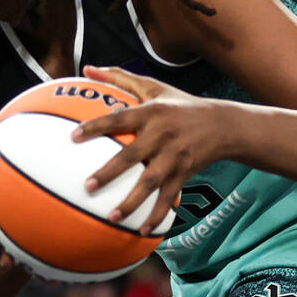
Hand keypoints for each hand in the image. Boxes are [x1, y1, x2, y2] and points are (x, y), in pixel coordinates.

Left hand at [71, 65, 224, 235]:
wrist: (222, 125)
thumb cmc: (179, 105)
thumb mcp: (153, 87)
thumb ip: (119, 78)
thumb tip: (88, 67)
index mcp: (151, 112)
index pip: (119, 118)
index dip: (96, 126)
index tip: (73, 136)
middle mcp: (162, 135)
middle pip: (132, 156)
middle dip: (110, 172)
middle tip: (88, 186)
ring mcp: (174, 156)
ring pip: (151, 182)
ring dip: (132, 201)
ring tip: (112, 217)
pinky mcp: (184, 173)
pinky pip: (169, 197)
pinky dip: (156, 214)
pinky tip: (141, 229)